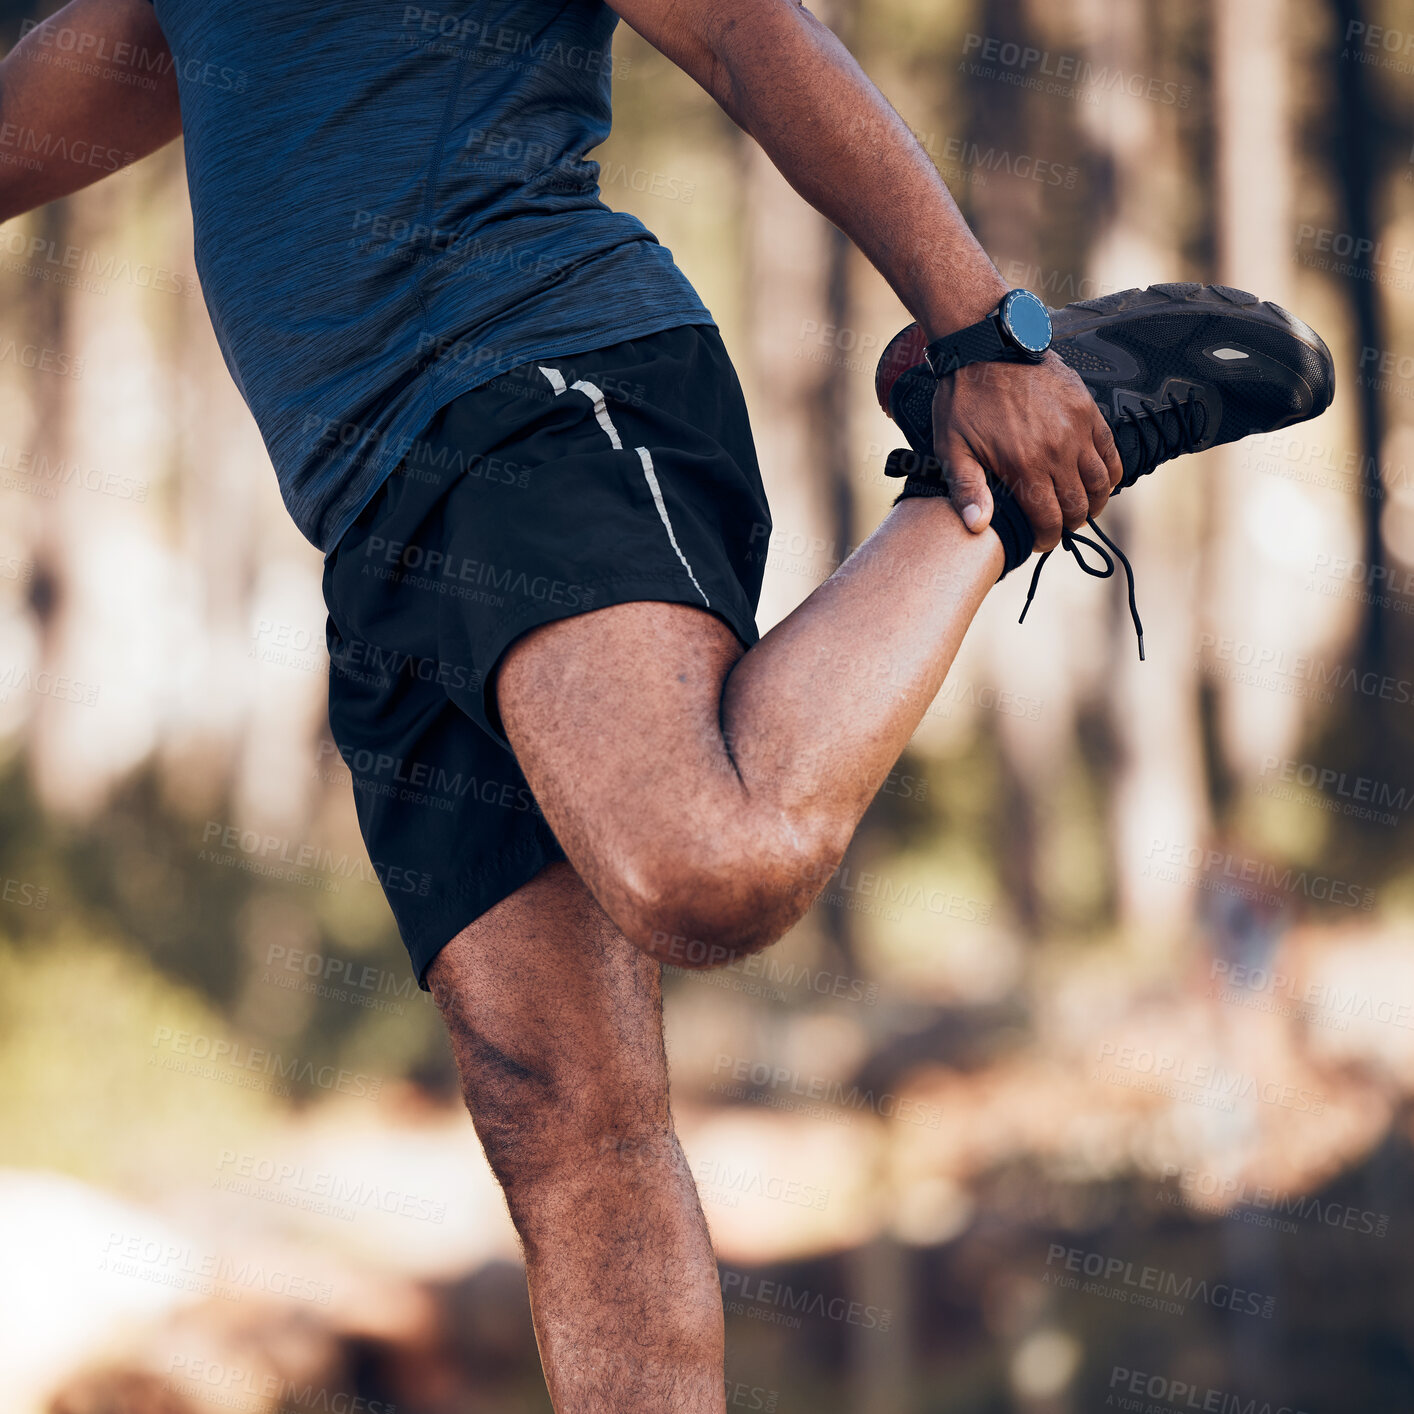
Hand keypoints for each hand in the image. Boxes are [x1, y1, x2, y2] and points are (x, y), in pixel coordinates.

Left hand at [931, 352, 1122, 551]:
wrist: (985, 346)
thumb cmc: (963, 398)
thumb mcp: (952, 447)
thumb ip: (967, 489)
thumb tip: (977, 527)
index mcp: (1024, 466)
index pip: (1048, 520)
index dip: (1047, 538)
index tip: (1040, 541)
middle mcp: (1057, 451)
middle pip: (1077, 505)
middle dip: (1070, 524)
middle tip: (1060, 526)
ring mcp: (1077, 429)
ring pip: (1100, 482)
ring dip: (1094, 502)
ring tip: (1082, 508)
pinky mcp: (1088, 409)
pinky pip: (1110, 450)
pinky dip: (1110, 472)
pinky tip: (1101, 481)